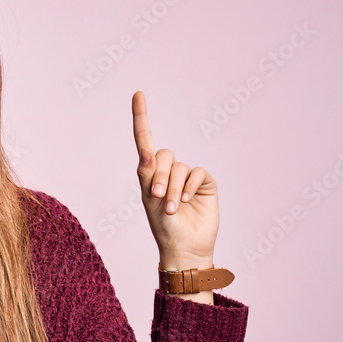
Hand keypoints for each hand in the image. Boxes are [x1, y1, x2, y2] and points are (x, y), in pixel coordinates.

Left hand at [132, 91, 218, 270]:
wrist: (184, 247)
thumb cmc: (163, 227)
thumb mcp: (149, 199)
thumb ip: (147, 173)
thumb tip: (146, 151)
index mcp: (149, 173)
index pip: (144, 140)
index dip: (142, 117)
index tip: (138, 94)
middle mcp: (167, 171)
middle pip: (162, 154)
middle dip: (159, 176)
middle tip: (158, 198)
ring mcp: (187, 176)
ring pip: (178, 166)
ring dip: (173, 187)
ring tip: (171, 208)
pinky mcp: (204, 182)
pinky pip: (196, 172)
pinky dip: (189, 186)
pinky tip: (187, 201)